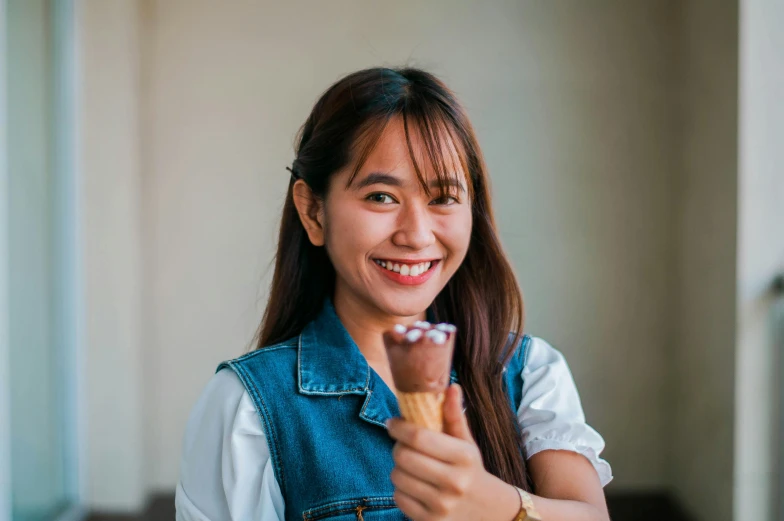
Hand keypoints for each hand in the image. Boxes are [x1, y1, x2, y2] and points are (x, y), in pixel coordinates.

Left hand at [385, 384, 503, 520]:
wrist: (488, 512)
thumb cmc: (471, 470)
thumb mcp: (467, 443)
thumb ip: (455, 415)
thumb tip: (452, 386)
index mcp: (464, 457)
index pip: (419, 437)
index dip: (399, 427)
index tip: (392, 423)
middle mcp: (454, 482)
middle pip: (403, 457)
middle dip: (398, 447)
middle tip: (403, 445)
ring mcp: (441, 505)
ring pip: (397, 477)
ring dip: (398, 469)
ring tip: (411, 466)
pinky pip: (398, 498)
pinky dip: (401, 490)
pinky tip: (414, 486)